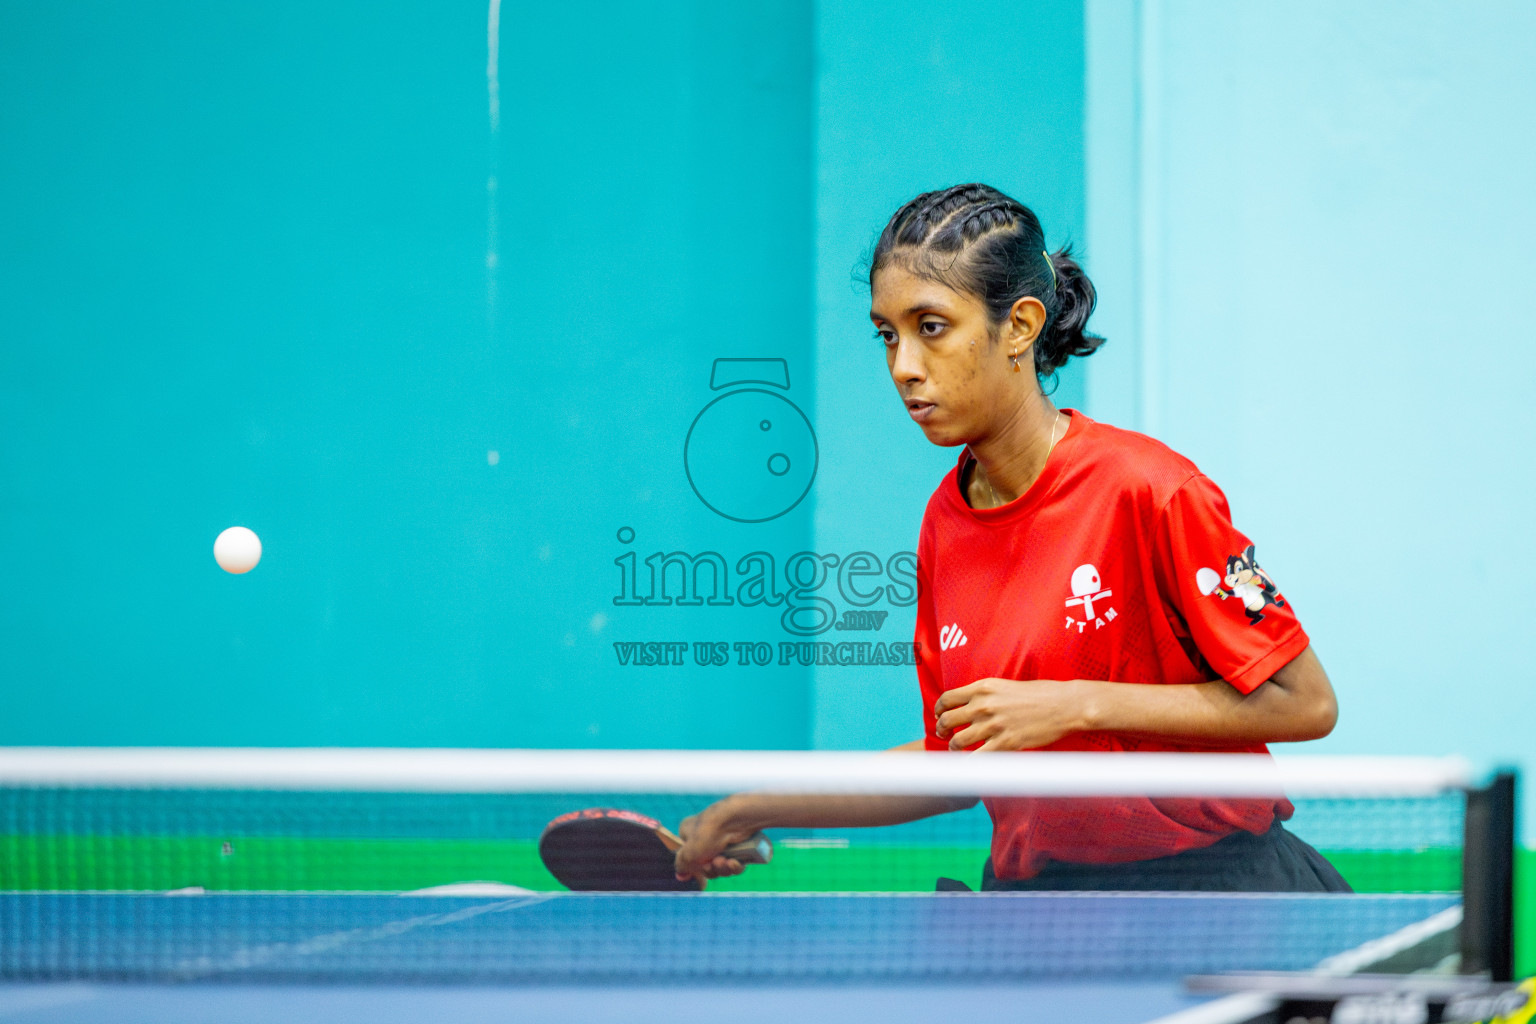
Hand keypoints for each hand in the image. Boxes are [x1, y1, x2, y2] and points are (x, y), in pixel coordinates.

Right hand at [673, 802, 757, 884]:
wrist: (735, 821)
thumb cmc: (706, 834)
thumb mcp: (687, 854)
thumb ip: (681, 865)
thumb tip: (680, 875)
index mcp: (688, 834)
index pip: (686, 855)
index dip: (691, 867)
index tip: (693, 874)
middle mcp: (705, 837)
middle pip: (704, 865)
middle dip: (709, 869)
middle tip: (711, 865)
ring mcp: (722, 841)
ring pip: (720, 866)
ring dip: (721, 868)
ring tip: (723, 861)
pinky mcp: (738, 845)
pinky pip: (734, 863)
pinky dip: (733, 866)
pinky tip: (733, 862)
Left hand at [933, 677, 1089, 750]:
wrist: (1063, 706)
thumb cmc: (1040, 694)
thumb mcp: (1006, 686)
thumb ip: (985, 695)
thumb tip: (969, 706)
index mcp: (983, 688)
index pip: (947, 699)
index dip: (939, 710)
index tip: (940, 717)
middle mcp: (983, 705)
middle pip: (947, 721)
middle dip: (942, 730)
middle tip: (944, 735)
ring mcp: (993, 725)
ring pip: (958, 742)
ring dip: (954, 748)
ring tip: (957, 749)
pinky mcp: (1004, 743)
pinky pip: (977, 758)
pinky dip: (969, 764)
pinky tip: (970, 764)